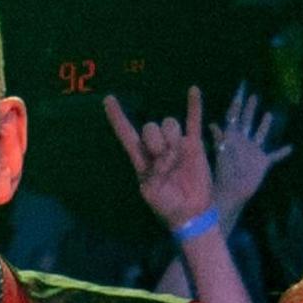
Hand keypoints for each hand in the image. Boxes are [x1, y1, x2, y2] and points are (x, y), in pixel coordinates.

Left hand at [106, 86, 221, 232]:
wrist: (190, 212)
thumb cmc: (166, 205)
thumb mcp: (150, 192)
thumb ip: (152, 171)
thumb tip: (164, 155)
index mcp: (140, 157)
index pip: (126, 133)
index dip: (117, 117)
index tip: (108, 99)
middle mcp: (156, 146)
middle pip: (150, 127)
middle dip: (155, 141)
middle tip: (163, 161)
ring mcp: (175, 143)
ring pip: (169, 123)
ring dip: (171, 139)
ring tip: (176, 159)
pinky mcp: (194, 144)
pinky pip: (193, 120)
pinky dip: (194, 105)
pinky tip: (193, 90)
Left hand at [202, 83, 292, 220]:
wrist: (232, 193)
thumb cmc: (224, 174)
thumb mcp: (221, 154)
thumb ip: (219, 139)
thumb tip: (212, 124)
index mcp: (232, 137)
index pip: (234, 117)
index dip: (237, 104)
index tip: (240, 91)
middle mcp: (243, 141)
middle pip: (247, 121)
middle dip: (249, 109)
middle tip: (253, 95)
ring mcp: (253, 151)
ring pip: (260, 134)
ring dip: (265, 125)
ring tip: (269, 114)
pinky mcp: (262, 162)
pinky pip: (274, 155)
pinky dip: (282, 152)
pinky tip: (290, 147)